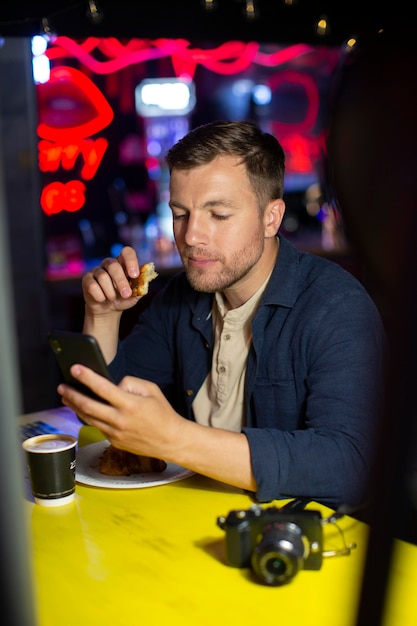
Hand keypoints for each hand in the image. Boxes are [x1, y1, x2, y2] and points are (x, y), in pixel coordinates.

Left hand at [57, 365, 185, 459]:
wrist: (171, 440)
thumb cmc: (163, 413)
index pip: (103, 388)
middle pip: (89, 406)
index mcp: (130, 404)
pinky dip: (88, 417)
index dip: (87, 377)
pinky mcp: (114, 441)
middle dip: (72, 394)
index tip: (75, 369)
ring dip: (75, 407)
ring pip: (89, 418)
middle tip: (62, 386)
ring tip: (65, 397)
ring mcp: (116, 433)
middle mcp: (120, 420)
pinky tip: (81, 409)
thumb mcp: (151, 389)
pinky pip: (97, 426)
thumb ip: (130, 383)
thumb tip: (113, 384)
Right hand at [82, 246, 141, 315]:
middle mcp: (110, 263)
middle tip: (126, 294)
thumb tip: (145, 283)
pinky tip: (102, 299)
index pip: (127, 252)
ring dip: (110, 292)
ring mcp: (97, 270)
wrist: (108, 309)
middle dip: (121, 281)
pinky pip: (92, 285)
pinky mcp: (87, 279)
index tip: (134, 275)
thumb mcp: (134, 296)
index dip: (131, 261)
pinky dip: (99, 295)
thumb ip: (140, 289)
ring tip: (113, 299)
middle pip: (113, 265)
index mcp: (123, 263)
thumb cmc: (123, 298)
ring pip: (103, 276)